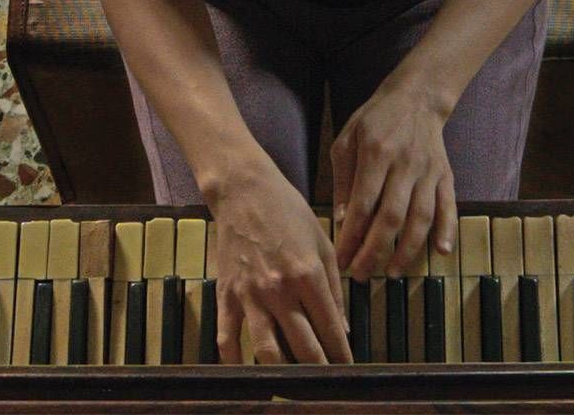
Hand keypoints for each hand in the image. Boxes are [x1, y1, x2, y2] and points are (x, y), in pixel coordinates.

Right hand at [207, 159, 353, 364]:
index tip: (348, 369)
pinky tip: (247, 372)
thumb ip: (334, 286)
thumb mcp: (322, 241)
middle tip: (326, 382)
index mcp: (308, 274)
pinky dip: (236, 362)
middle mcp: (280, 289)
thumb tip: (341, 328)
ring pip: (267, 353)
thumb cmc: (288, 210)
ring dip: (283, 374)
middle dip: (319, 371)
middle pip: (303, 348)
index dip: (342, 356)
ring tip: (294, 383)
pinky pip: (227, 339)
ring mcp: (250, 294)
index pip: (330, 329)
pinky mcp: (226, 294)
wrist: (244, 190)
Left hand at [331, 79, 457, 282]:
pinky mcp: (446, 175)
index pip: (363, 203)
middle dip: (375, 251)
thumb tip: (341, 221)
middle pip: (391, 216)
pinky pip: (449, 206)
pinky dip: (447, 230)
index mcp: (376, 151)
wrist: (417, 97)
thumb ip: (343, 180)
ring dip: (407, 249)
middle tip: (362, 275)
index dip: (351, 235)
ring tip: (392, 273)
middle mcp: (405, 163)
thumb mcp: (347, 140)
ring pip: (421, 217)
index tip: (341, 259)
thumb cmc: (375, 119)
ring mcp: (428, 170)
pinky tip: (440, 253)